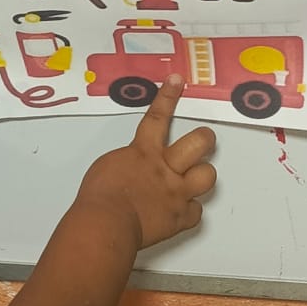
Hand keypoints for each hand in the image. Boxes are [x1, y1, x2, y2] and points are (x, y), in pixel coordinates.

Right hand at [76, 75, 215, 249]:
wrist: (105, 223)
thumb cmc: (99, 197)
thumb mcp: (109, 167)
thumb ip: (130, 162)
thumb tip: (138, 168)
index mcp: (143, 153)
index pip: (158, 118)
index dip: (168, 98)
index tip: (177, 82)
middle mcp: (165, 169)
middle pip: (199, 144)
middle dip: (204, 139)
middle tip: (204, 139)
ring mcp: (176, 193)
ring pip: (207, 176)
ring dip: (202, 176)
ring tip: (193, 179)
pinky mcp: (179, 218)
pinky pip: (196, 212)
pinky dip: (189, 211)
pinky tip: (179, 212)